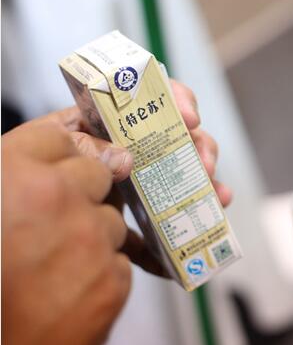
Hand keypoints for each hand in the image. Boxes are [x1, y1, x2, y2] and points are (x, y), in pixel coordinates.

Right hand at [1, 121, 129, 344]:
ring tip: (54, 265)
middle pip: (98, 171)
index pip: (60, 134)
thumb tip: (74, 140)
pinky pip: (120, 259)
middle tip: (57, 220)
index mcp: (9, 173)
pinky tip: (67, 290)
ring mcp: (90, 239)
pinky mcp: (112, 279)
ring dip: (94, 234)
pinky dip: (102, 271)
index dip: (64, 150)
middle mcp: (55, 197)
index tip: (68, 159)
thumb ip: (17, 172)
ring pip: (113, 218)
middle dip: (86, 189)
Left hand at [29, 79, 229, 275]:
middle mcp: (133, 150)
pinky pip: (166, 228)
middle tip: (204, 166)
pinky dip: (179, 239)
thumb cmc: (28, 175)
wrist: (21, 232)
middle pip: (180, 138)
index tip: (190, 118)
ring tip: (218, 198)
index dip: (178, 101)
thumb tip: (122, 156)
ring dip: (207, 186)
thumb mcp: (47, 146)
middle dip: (201, 149)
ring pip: (186, 179)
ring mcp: (141, 185)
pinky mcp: (141, 222)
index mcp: (112, 124)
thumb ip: (81, 143)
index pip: (153, 98)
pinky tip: (189, 246)